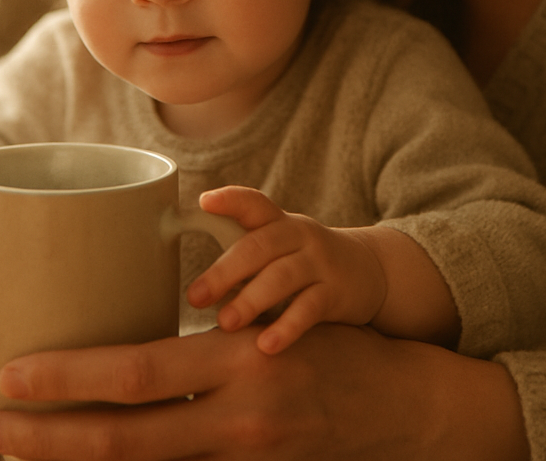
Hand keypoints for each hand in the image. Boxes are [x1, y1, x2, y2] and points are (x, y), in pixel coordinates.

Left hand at [0, 324, 530, 460]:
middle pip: (123, 437)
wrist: (402, 408)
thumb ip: (210, 328)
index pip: (140, 373)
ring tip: (19, 449)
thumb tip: (136, 332)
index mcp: (240, 365)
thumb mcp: (277, 319)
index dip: (70, 378)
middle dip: (47, 437)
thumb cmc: (336, 345)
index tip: (13, 373)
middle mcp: (236, 421)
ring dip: (75, 460)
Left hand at [186, 186, 385, 352]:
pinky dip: (288, 327)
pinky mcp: (336, 292)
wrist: (368, 272)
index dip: (230, 199)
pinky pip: (311, 307)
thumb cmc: (302, 264)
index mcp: (276, 223)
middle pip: (260, 245)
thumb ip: (238, 256)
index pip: (254, 202)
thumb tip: (177, 278)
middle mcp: (298, 235)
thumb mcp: (276, 249)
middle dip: (226, 270)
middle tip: (195, 296)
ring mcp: (319, 262)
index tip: (204, 200)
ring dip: (252, 298)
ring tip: (226, 323)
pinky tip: (267, 347)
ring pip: (283, 275)